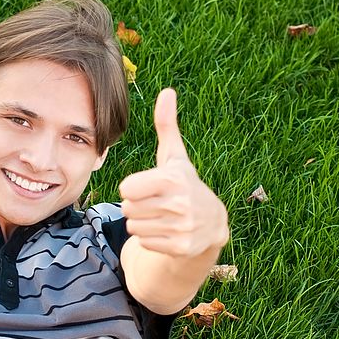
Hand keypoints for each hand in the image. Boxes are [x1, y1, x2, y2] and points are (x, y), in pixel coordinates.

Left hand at [118, 88, 228, 257]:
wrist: (212, 223)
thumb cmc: (184, 184)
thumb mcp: (175, 156)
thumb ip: (166, 125)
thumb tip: (167, 91)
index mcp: (173, 179)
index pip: (126, 188)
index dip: (132, 187)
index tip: (147, 187)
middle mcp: (179, 204)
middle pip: (128, 209)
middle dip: (136, 206)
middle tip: (155, 203)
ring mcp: (182, 228)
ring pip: (134, 227)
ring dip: (141, 223)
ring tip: (161, 216)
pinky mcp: (181, 248)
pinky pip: (145, 243)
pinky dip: (151, 239)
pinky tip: (166, 231)